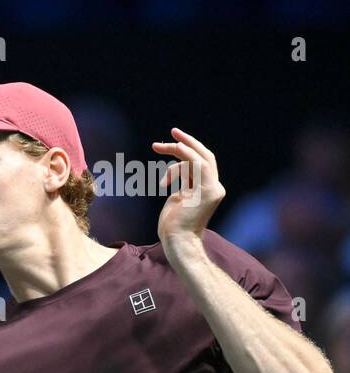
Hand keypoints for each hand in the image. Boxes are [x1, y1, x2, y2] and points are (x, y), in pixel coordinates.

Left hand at [151, 127, 225, 243]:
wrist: (177, 241)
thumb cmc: (172, 224)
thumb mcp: (177, 197)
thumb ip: (183, 182)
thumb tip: (177, 170)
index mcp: (208, 188)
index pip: (202, 163)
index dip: (189, 150)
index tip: (172, 140)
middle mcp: (215, 187)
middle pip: (204, 156)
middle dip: (187, 142)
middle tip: (172, 131)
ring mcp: (214, 189)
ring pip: (197, 159)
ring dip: (177, 150)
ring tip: (157, 147)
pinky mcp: (208, 191)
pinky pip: (195, 166)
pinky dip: (179, 162)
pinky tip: (165, 176)